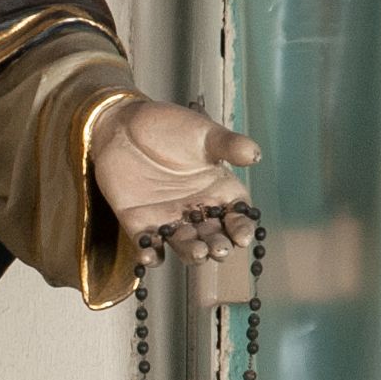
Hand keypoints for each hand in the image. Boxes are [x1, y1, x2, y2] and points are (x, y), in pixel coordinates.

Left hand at [91, 95, 260, 260]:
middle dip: (218, 246)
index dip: (241, 228)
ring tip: (196, 253)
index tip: (243, 236)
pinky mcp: (140, 224)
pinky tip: (150, 255)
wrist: (125, 124)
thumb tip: (255, 155)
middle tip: (219, 249)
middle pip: (213, 236)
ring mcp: (169, 219)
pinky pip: (147, 245)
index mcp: (219, 191)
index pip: (236, 216)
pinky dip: (150, 254)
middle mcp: (197, 211)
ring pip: (184, 245)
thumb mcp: (205, 133)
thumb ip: (229, 145)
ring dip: (191, 252)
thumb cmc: (171, 127)